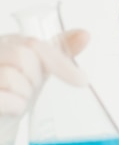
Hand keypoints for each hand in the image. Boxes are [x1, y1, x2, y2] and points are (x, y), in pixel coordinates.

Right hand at [0, 29, 89, 144]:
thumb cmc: (15, 94)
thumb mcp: (39, 71)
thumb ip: (57, 53)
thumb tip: (84, 35)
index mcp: (4, 43)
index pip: (34, 43)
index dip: (61, 62)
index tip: (82, 80)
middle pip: (24, 57)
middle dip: (34, 79)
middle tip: (28, 90)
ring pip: (13, 78)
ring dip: (23, 96)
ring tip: (16, 99)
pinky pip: (3, 99)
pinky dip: (15, 107)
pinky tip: (11, 109)